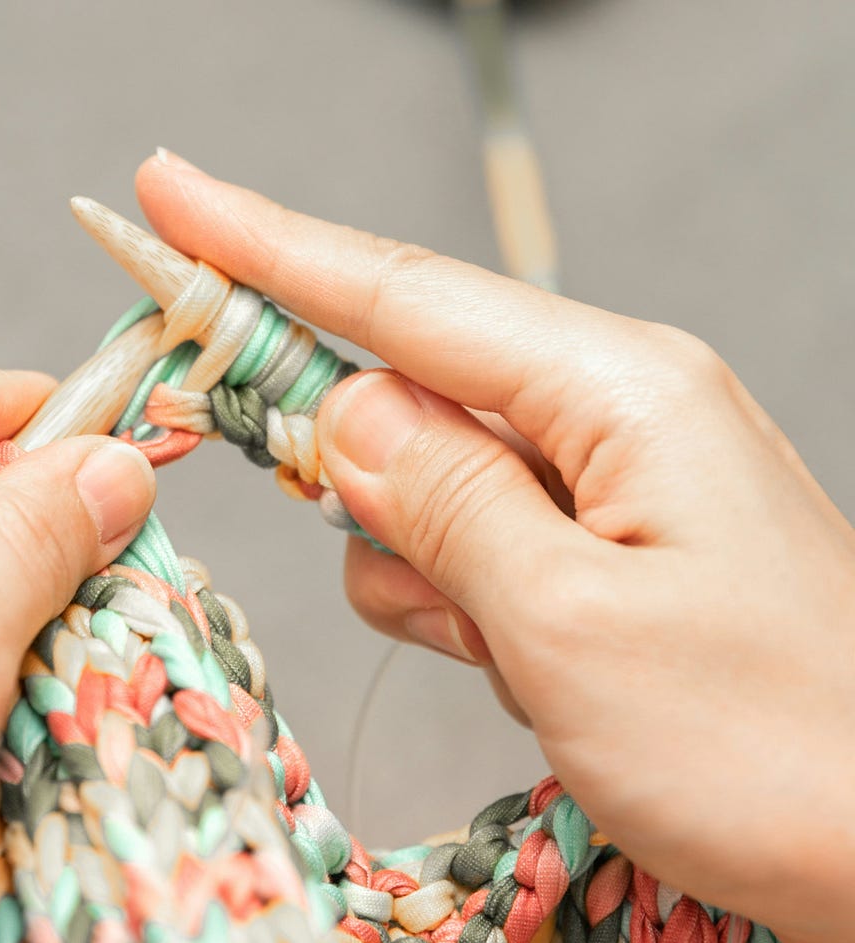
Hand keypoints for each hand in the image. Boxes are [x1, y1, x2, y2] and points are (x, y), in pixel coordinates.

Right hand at [137, 152, 854, 942]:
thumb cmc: (773, 747)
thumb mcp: (567, 625)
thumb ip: (440, 501)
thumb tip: (340, 412)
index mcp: (618, 392)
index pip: (402, 296)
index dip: (266, 246)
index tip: (169, 194)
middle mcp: (615, 413)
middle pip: (408, 388)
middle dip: (356, 472)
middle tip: (386, 555)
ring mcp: (610, 484)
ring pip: (428, 486)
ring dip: (425, 572)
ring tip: (509, 654)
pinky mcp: (602, 549)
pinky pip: (473, 547)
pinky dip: (464, 607)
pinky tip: (524, 667)